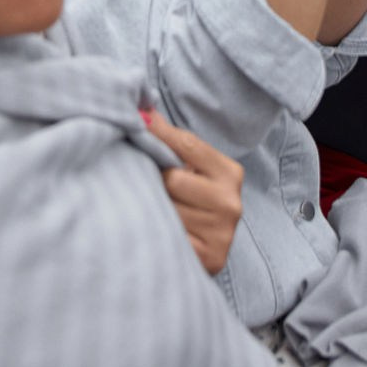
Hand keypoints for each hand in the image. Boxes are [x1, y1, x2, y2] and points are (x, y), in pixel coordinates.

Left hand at [144, 111, 243, 274]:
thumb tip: (140, 107)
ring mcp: (221, 234)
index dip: (157, 134)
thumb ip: (168, 138)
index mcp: (230, 173)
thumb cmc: (192, 199)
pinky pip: (168, 237)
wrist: (206, 250)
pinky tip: (158, 232)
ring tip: (154, 211)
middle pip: (172, 180)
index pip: (187, 145)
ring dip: (153, 209)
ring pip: (167, 209)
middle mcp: (231, 203)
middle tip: (152, 187)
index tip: (135, 122)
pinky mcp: (209, 259)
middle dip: (156, 182)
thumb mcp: (189, 166)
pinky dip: (158, 233)